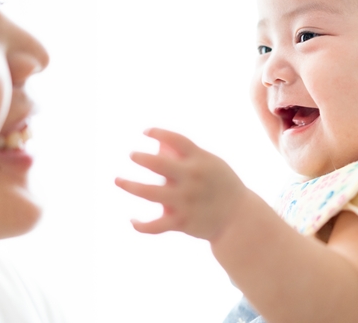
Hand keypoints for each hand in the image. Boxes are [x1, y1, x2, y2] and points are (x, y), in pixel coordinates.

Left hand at [115, 128, 248, 240]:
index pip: (176, 139)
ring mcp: (185, 200)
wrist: (239, 218)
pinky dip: (141, 225)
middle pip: (158, 163)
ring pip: (149, 193)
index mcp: (201, 160)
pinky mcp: (181, 222)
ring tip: (118, 180)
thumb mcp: (211, 164)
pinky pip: (155, 226)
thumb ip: (187, 154)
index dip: (158, 132)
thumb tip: (158, 146)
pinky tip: (132, 220)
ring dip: (130, 185)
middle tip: (132, 155)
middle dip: (140, 157)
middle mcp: (192, 178)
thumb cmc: (222, 185)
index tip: (146, 131)